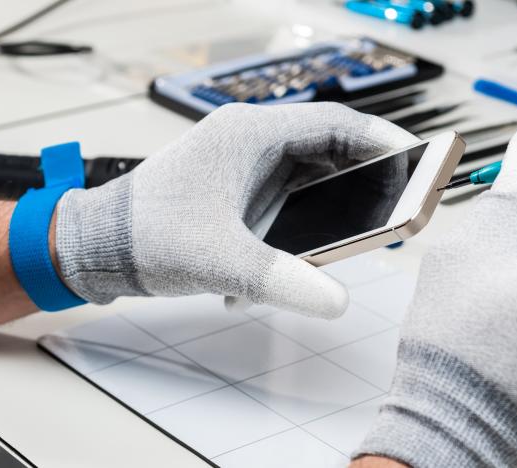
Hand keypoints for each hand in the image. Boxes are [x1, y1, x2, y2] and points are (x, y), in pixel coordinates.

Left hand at [54, 102, 417, 317]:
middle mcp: (252, 141)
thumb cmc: (146, 234)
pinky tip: (298, 255)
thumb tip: (336, 301)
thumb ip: (281, 279)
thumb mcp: (220, 260)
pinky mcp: (239, 188)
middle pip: (331, 148)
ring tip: (358, 233)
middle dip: (367, 178)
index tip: (419, 160)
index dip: (383, 141)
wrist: (97, 245)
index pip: (336, 124)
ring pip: (312, 174)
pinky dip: (305, 221)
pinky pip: (290, 196)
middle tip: (399, 206)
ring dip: (336, 202)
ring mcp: (246, 164)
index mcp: (252, 134)